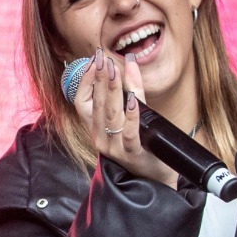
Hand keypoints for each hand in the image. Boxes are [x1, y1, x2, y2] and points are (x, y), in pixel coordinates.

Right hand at [71, 50, 176, 187]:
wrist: (155, 178)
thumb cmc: (143, 145)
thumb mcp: (135, 114)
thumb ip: (132, 88)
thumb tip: (129, 60)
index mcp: (96, 128)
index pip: (81, 101)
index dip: (85, 80)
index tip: (94, 60)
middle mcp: (100, 137)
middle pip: (96, 104)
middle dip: (98, 79)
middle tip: (101, 58)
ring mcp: (114, 147)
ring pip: (110, 116)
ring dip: (112, 92)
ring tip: (113, 72)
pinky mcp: (132, 154)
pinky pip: (129, 133)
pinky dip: (131, 116)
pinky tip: (133, 100)